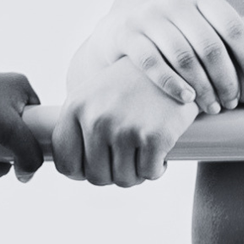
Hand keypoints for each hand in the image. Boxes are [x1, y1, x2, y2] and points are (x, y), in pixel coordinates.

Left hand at [52, 52, 201, 187]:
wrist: (176, 64)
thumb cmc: (130, 86)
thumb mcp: (93, 96)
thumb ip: (77, 128)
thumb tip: (73, 173)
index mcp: (75, 108)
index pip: (66, 164)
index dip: (82, 172)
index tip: (98, 164)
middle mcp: (96, 118)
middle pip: (96, 177)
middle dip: (113, 174)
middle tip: (126, 158)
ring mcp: (125, 128)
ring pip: (124, 179)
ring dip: (136, 173)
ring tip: (142, 152)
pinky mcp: (155, 136)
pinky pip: (149, 174)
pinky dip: (156, 168)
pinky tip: (159, 151)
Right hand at [112, 0, 243, 112]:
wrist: (123, 30)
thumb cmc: (176, 35)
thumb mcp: (199, 25)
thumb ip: (225, 37)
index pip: (232, 28)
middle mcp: (175, 0)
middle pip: (209, 46)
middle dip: (225, 79)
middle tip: (231, 102)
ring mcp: (149, 15)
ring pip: (183, 57)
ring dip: (202, 87)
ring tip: (213, 107)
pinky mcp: (128, 33)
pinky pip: (153, 63)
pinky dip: (172, 84)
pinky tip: (187, 99)